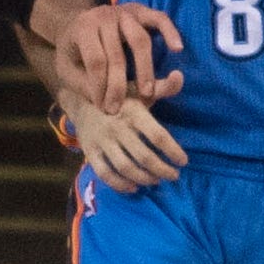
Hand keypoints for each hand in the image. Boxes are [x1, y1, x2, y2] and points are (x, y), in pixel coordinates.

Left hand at [46, 0, 183, 113]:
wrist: (76, 20)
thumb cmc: (72, 49)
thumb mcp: (66, 67)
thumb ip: (82, 83)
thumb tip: (105, 99)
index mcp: (83, 28)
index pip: (96, 61)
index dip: (100, 87)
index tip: (103, 107)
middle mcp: (104, 16)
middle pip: (117, 54)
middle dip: (119, 86)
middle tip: (118, 108)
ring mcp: (124, 12)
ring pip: (140, 40)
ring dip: (145, 69)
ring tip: (147, 93)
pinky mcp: (141, 10)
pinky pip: (160, 19)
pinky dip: (170, 32)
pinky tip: (177, 49)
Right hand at [61, 85, 186, 191]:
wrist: (80, 100)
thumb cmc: (118, 97)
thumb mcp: (139, 90)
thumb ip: (161, 87)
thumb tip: (179, 76)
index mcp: (133, 113)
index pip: (157, 136)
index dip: (173, 151)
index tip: (183, 161)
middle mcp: (117, 128)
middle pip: (144, 157)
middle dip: (162, 170)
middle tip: (174, 175)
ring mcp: (102, 142)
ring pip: (126, 168)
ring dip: (145, 178)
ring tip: (156, 181)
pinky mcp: (90, 152)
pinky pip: (105, 174)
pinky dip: (121, 185)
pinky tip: (134, 187)